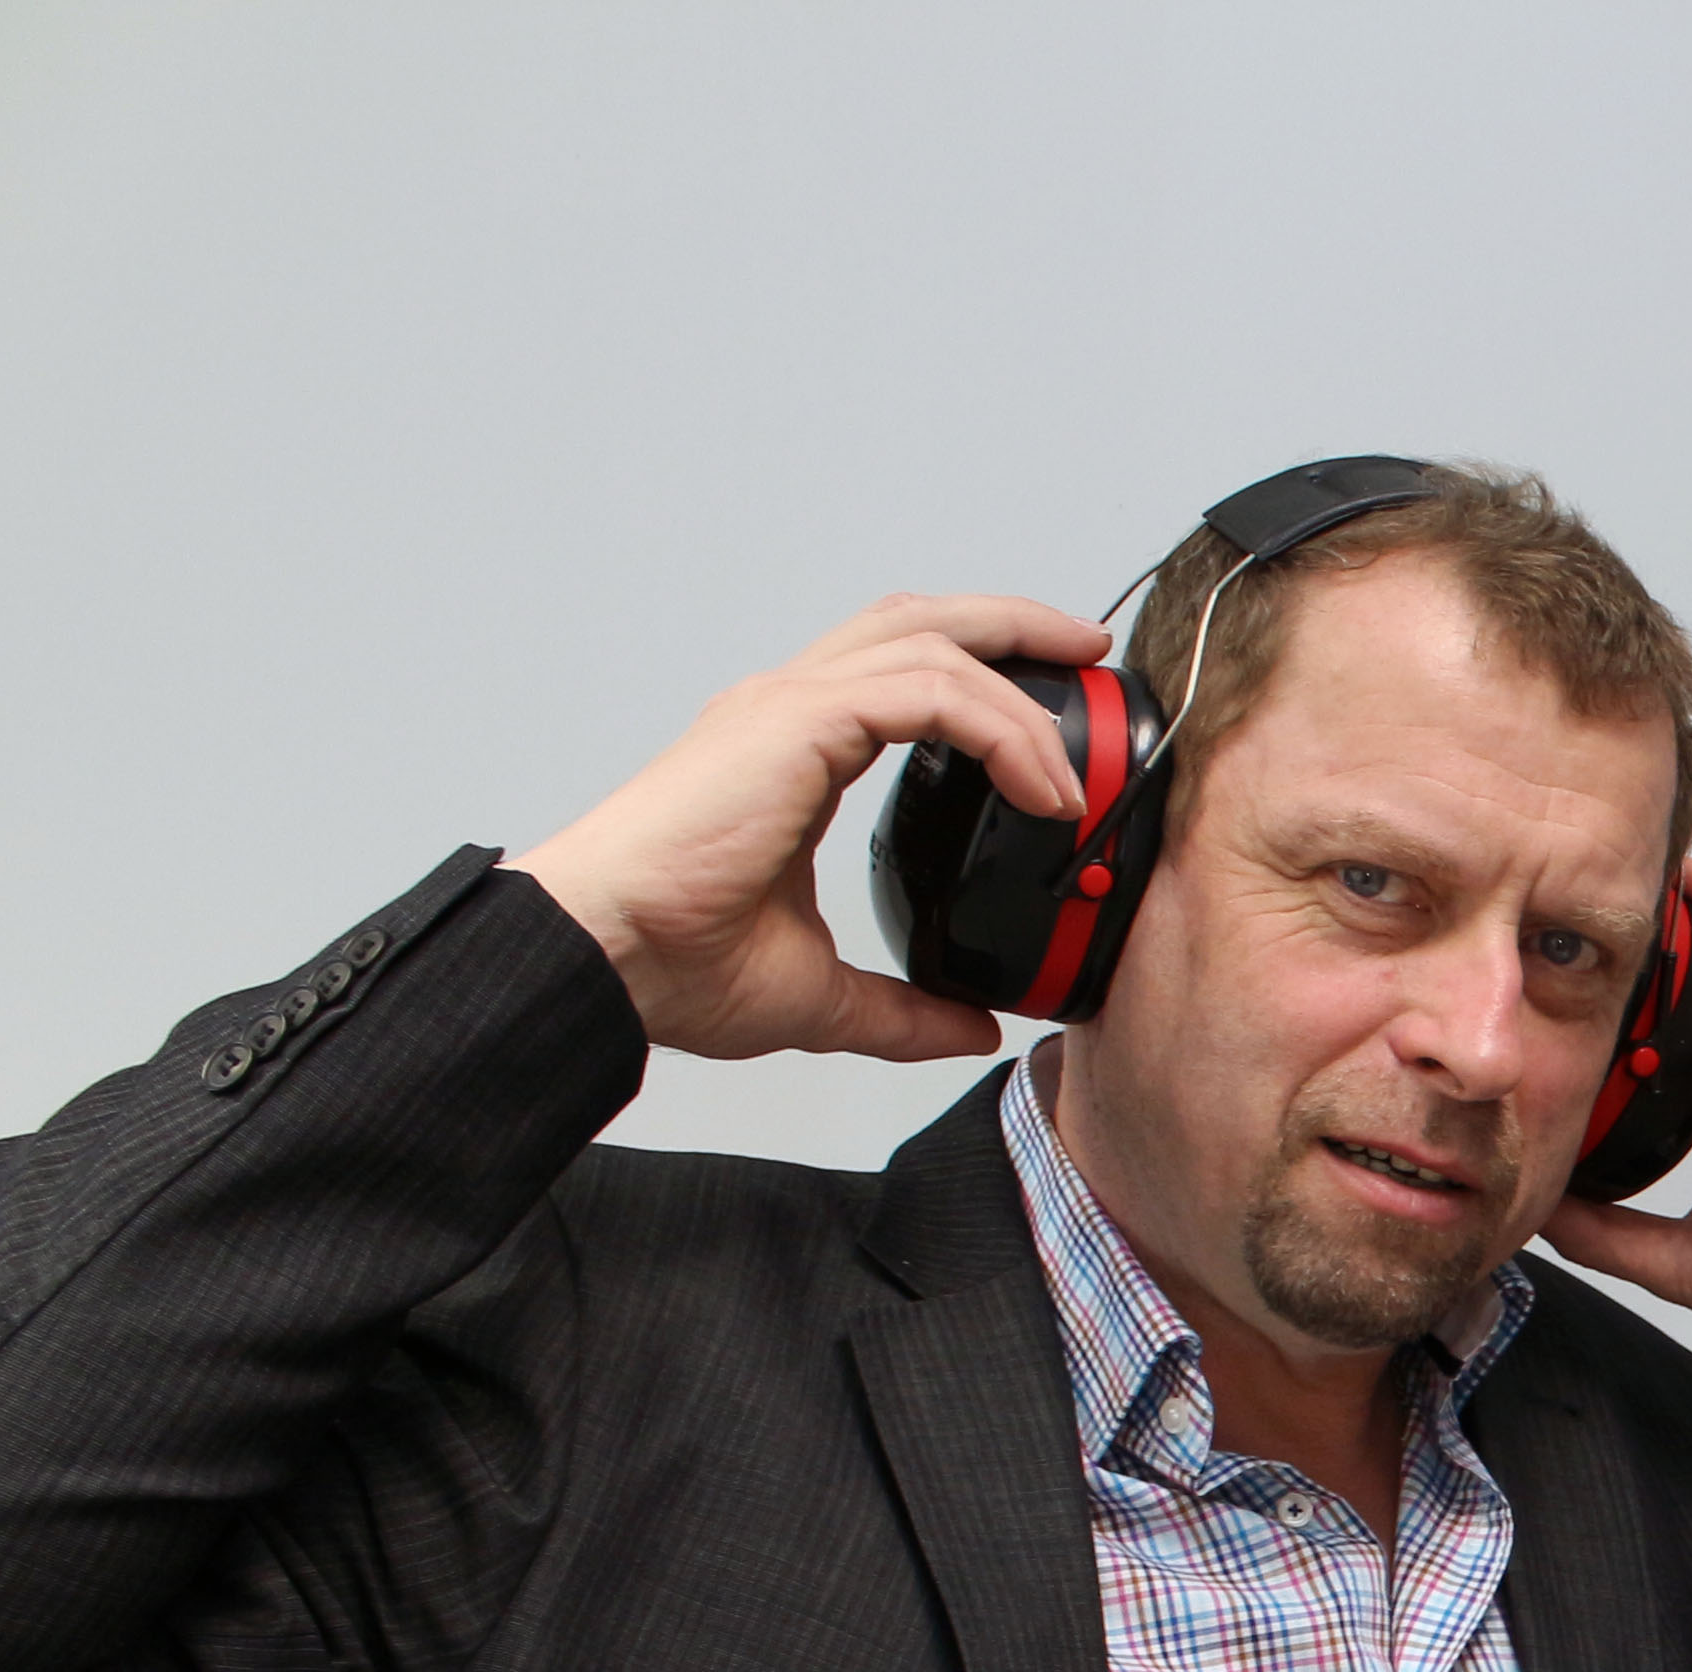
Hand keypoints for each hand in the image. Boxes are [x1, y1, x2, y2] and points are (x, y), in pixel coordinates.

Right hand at [513, 595, 1104, 1064]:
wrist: (602, 957)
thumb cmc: (670, 963)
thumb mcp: (821, 996)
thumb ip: (902, 1009)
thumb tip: (972, 1028)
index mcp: (792, 752)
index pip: (902, 675)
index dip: (984, 680)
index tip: (1054, 725)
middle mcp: (789, 711)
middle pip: (919, 623)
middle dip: (1013, 625)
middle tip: (1088, 653)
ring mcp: (787, 707)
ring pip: (931, 642)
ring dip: (1020, 685)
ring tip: (1078, 759)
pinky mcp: (794, 722)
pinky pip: (927, 691)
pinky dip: (998, 726)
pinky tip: (1041, 787)